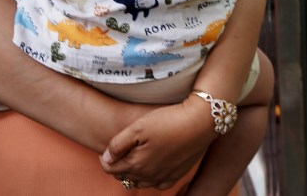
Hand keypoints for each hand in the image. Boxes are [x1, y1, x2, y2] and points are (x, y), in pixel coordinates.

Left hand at [99, 96, 217, 188]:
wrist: (201, 121)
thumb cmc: (169, 121)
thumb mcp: (138, 127)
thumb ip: (117, 144)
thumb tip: (106, 158)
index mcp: (136, 164)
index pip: (109, 168)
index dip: (105, 157)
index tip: (108, 147)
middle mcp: (148, 176)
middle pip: (124, 176)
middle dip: (119, 164)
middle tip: (122, 149)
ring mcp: (163, 177)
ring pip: (140, 182)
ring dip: (134, 172)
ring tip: (137, 156)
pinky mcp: (177, 175)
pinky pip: (158, 184)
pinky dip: (151, 178)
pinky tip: (154, 166)